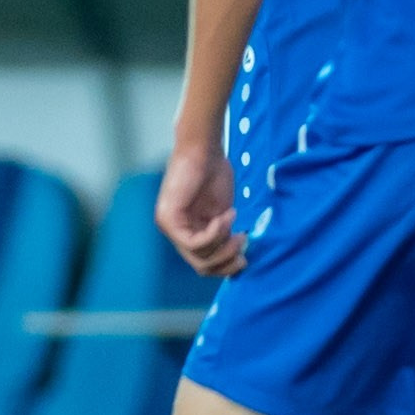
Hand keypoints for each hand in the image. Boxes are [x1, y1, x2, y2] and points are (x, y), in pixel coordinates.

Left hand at [155, 138, 243, 277]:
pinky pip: (194, 243)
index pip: (204, 263)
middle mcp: (175, 233)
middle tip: (243, 244)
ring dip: (223, 244)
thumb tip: (237, 257)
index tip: (245, 256)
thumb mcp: (223, 212)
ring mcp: (169, 227)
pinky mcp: (169, 220)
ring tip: (234, 222)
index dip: (226, 265)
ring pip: (199, 258)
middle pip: (201, 266)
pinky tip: (225, 216)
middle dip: (226, 261)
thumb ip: (224, 234)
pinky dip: (215, 233)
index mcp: (188, 232)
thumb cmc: (214, 173)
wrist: (203, 148)